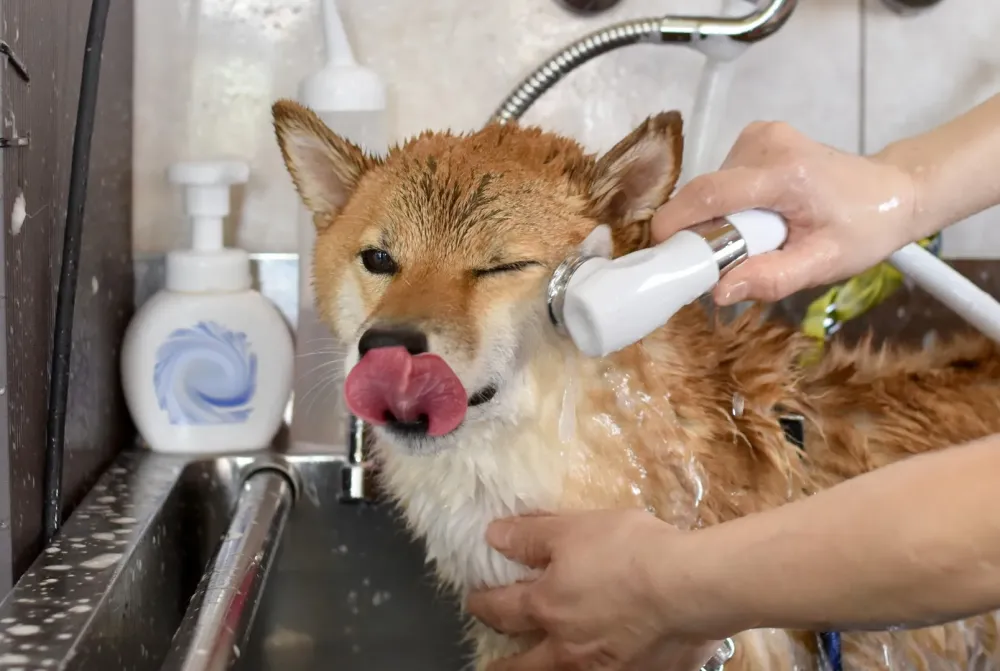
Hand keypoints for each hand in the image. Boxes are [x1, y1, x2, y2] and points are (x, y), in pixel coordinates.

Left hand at [465, 509, 724, 670]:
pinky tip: (601, 664)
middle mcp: (567, 647)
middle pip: (523, 664)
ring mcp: (602, 668)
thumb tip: (492, 536)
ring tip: (544, 668)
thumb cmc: (629, 552)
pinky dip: (594, 670)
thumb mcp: (573, 528)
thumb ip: (531, 535)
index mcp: (546, 606)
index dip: (483, 603)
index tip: (475, 601)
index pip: (500, 609)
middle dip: (504, 663)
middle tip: (494, 663)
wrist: (688, 589)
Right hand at [651, 121, 921, 304]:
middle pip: (707, 192)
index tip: (661, 254)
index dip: (675, 222)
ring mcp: (760, 134)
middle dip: (705, 230)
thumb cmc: (863, 228)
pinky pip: (722, 179)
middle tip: (730, 260)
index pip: (710, 193)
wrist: (892, 191)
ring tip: (758, 236)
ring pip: (712, 187)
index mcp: (786, 172)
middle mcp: (766, 142)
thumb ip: (772, 278)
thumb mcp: (823, 264)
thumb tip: (718, 290)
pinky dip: (729, 204)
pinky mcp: (755, 136)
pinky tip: (759, 215)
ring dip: (720, 218)